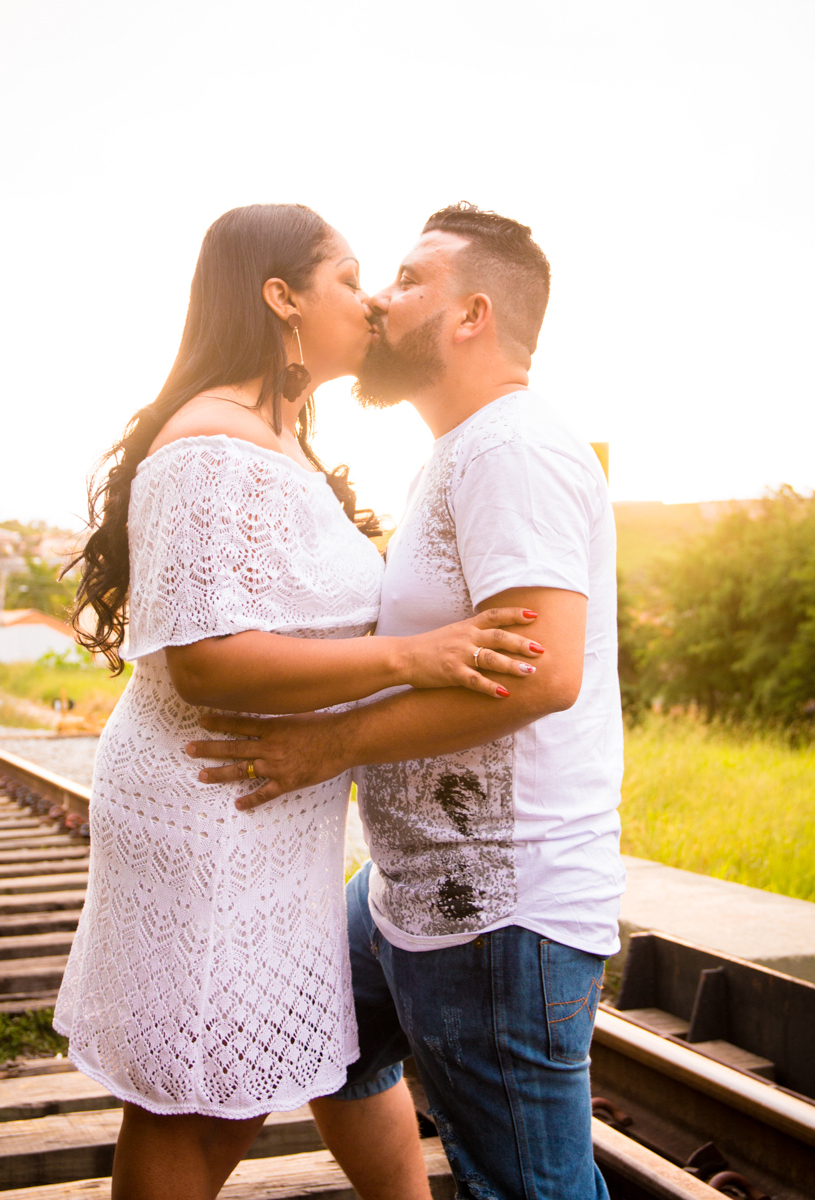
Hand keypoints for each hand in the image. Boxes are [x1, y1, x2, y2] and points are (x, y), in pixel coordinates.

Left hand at [186, 710, 348, 810]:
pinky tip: (238, 804)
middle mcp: (269, 746)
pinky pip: (264, 793)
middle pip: (232, 747)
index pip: (238, 724)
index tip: (201, 722)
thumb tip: (270, 708)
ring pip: (241, 771)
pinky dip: (251, 800)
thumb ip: (281, 715)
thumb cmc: (325, 724)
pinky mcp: (287, 782)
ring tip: (201, 775)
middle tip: (189, 749)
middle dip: (208, 748)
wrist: (343, 741)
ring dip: (219, 773)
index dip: (218, 722)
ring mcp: (276, 766)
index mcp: (271, 727)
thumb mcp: (299, 712)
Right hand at [401, 607, 543, 697]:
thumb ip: (474, 633)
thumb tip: (497, 637)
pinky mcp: (451, 673)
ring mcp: (459, 655)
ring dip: (512, 665)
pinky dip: (490, 687)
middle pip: (499, 637)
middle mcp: (466, 637)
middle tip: (541, 650)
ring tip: (530, 672)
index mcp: (467, 626)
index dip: (515, 614)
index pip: (495, 615)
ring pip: (490, 658)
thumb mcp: (454, 633)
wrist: (404, 656)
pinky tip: (504, 694)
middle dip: (521, 643)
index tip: (535, 614)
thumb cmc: (430, 647)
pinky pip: (475, 680)